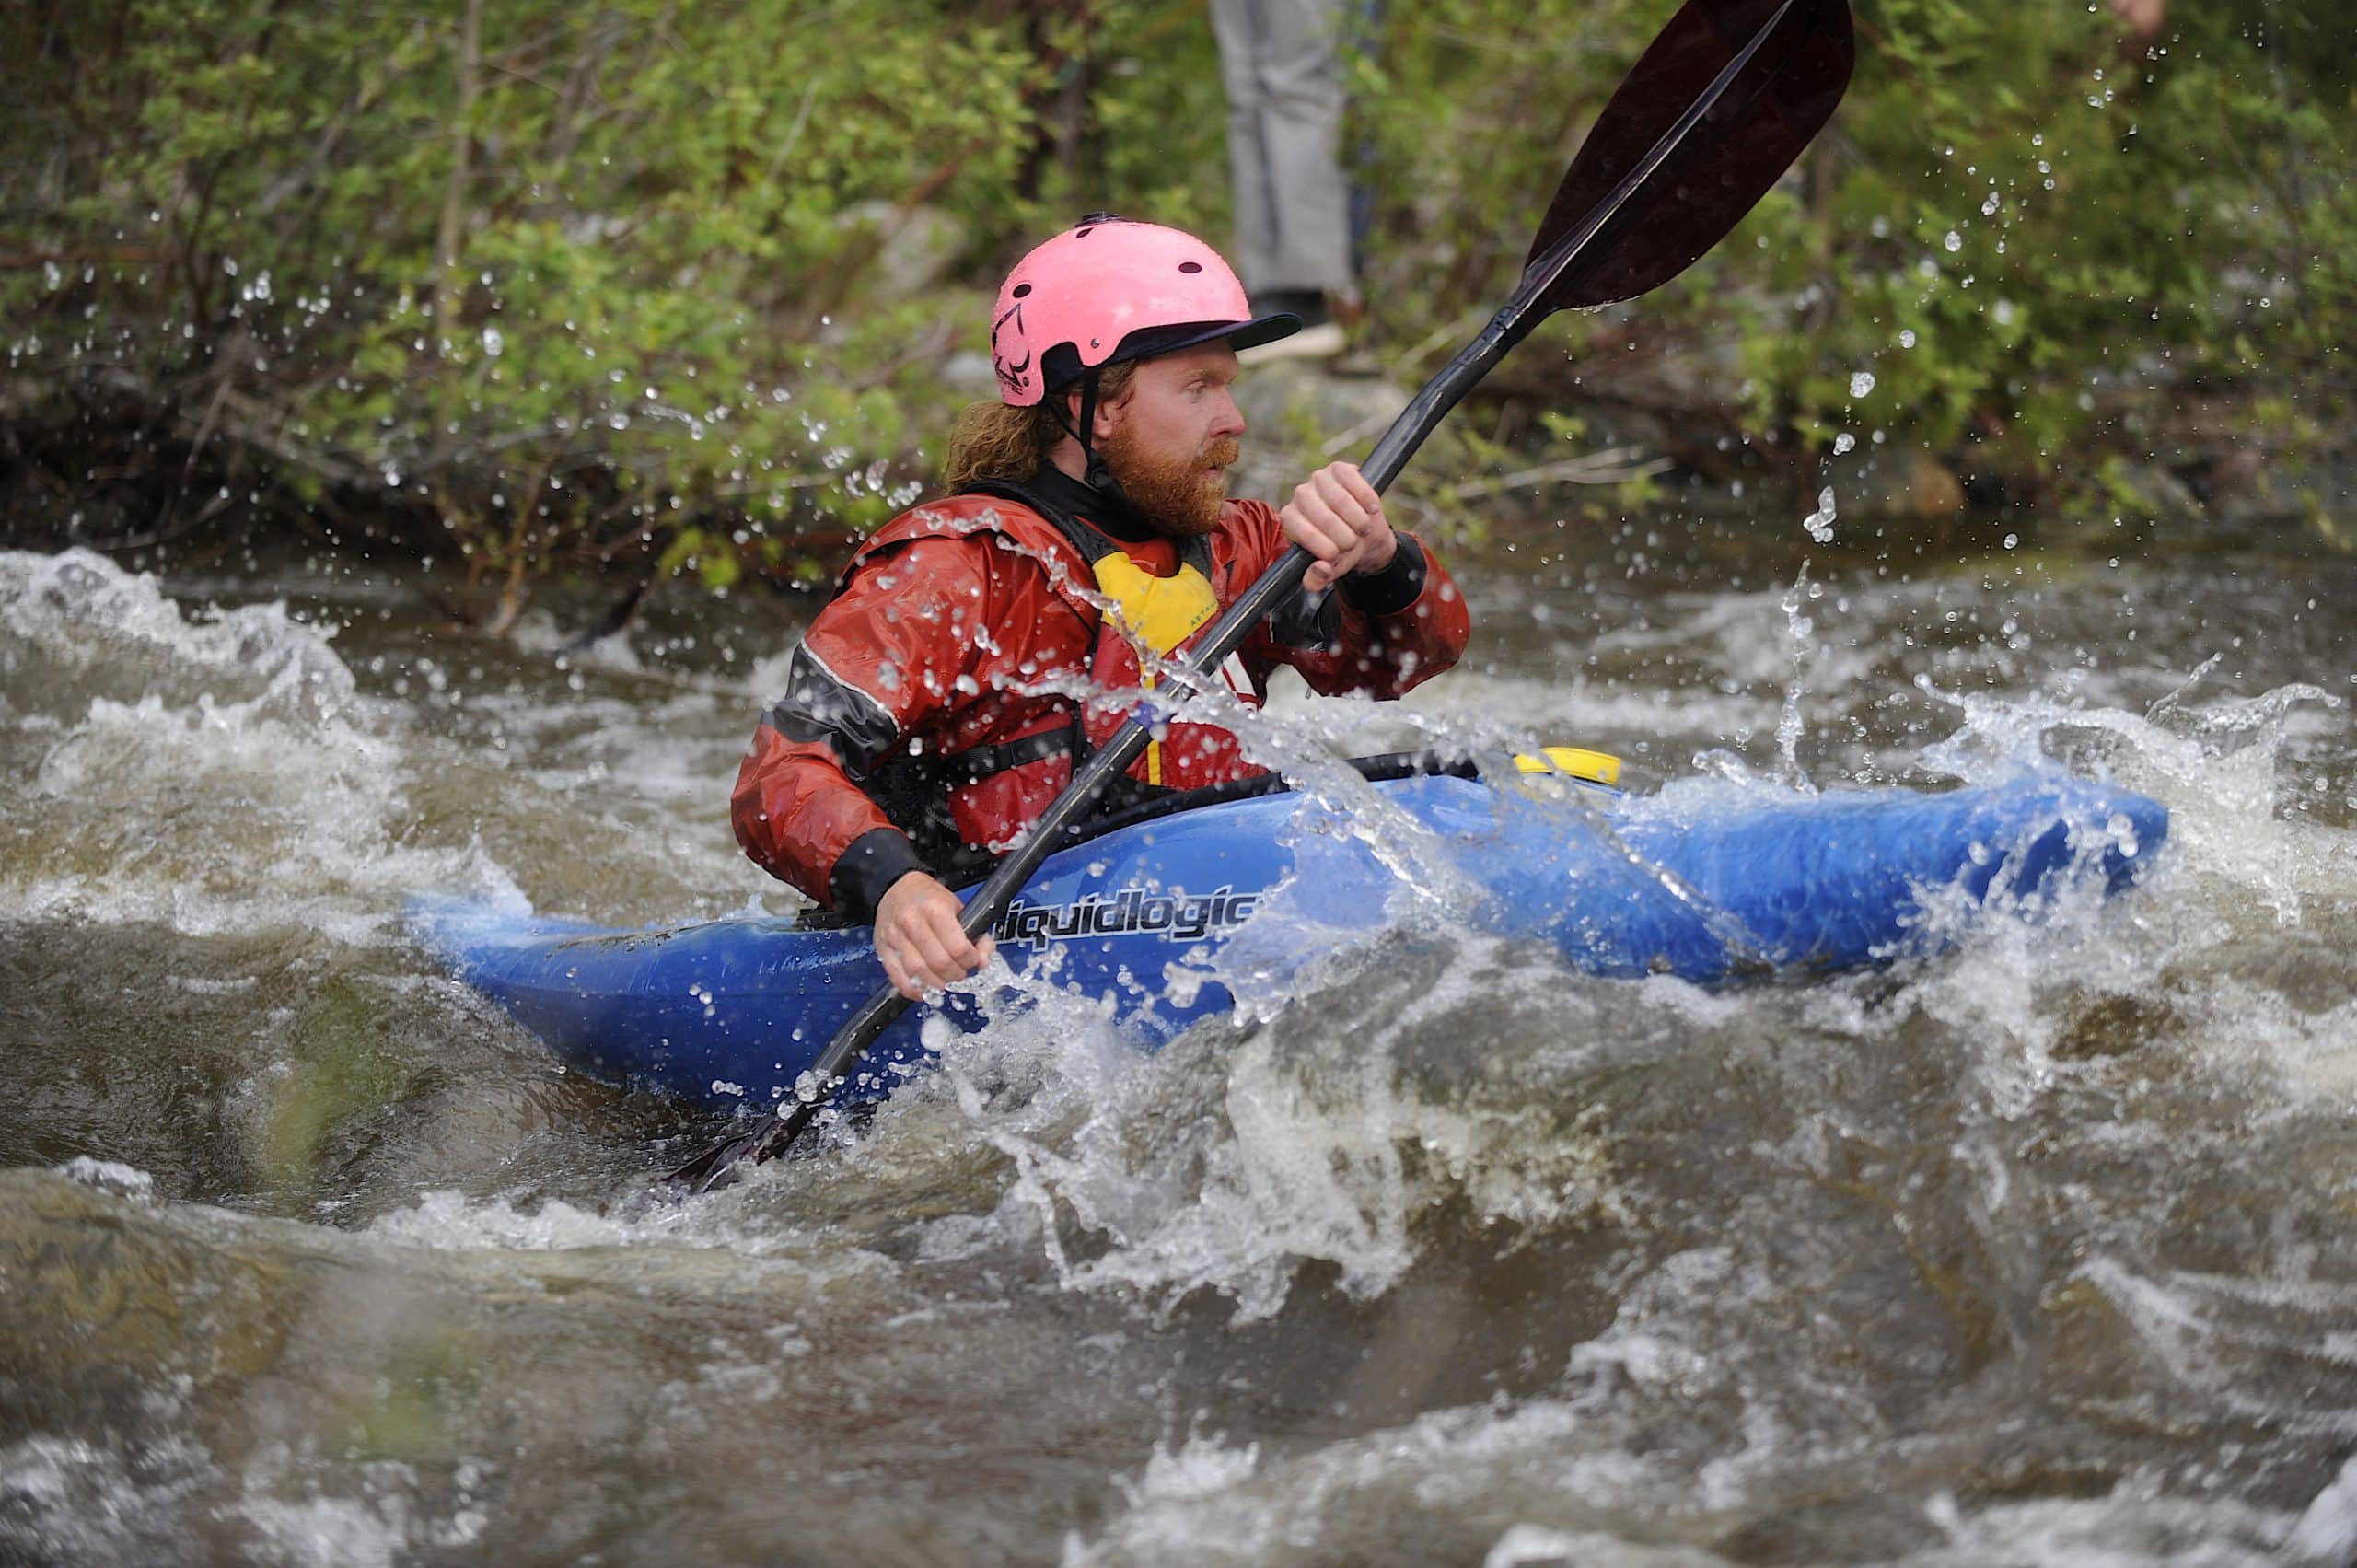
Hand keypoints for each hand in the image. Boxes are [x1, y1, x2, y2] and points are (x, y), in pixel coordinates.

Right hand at [873, 872, 994, 998]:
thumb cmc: (929, 898)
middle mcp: (912, 922)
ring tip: (945, 980)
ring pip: (918, 974)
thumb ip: (977, 935)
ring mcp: (895, 937)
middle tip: (959, 972)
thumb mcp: (958, 907)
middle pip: (939, 963)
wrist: (896, 888)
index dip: (970, 960)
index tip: (972, 960)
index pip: (958, 947)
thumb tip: (984, 962)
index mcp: (934, 908)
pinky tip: (925, 989)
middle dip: (955, 974)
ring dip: (937, 985)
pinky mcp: (883, 949)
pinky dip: (914, 990)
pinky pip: (898, 979)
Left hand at [1279, 461, 1396, 593]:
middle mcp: (1300, 495)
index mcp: (1290, 519)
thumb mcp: (1330, 569)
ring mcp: (1318, 479)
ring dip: (1359, 521)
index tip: (1338, 556)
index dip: (1327, 549)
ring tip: (1362, 529)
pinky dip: (1367, 501)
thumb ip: (1318, 578)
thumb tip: (1319, 571)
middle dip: (1346, 538)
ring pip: (1341, 501)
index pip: (1305, 533)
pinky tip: (1370, 510)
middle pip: (1325, 518)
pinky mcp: (1338, 469)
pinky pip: (1356, 483)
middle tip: (1352, 543)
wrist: (1364, 532)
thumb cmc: (1341, 550)